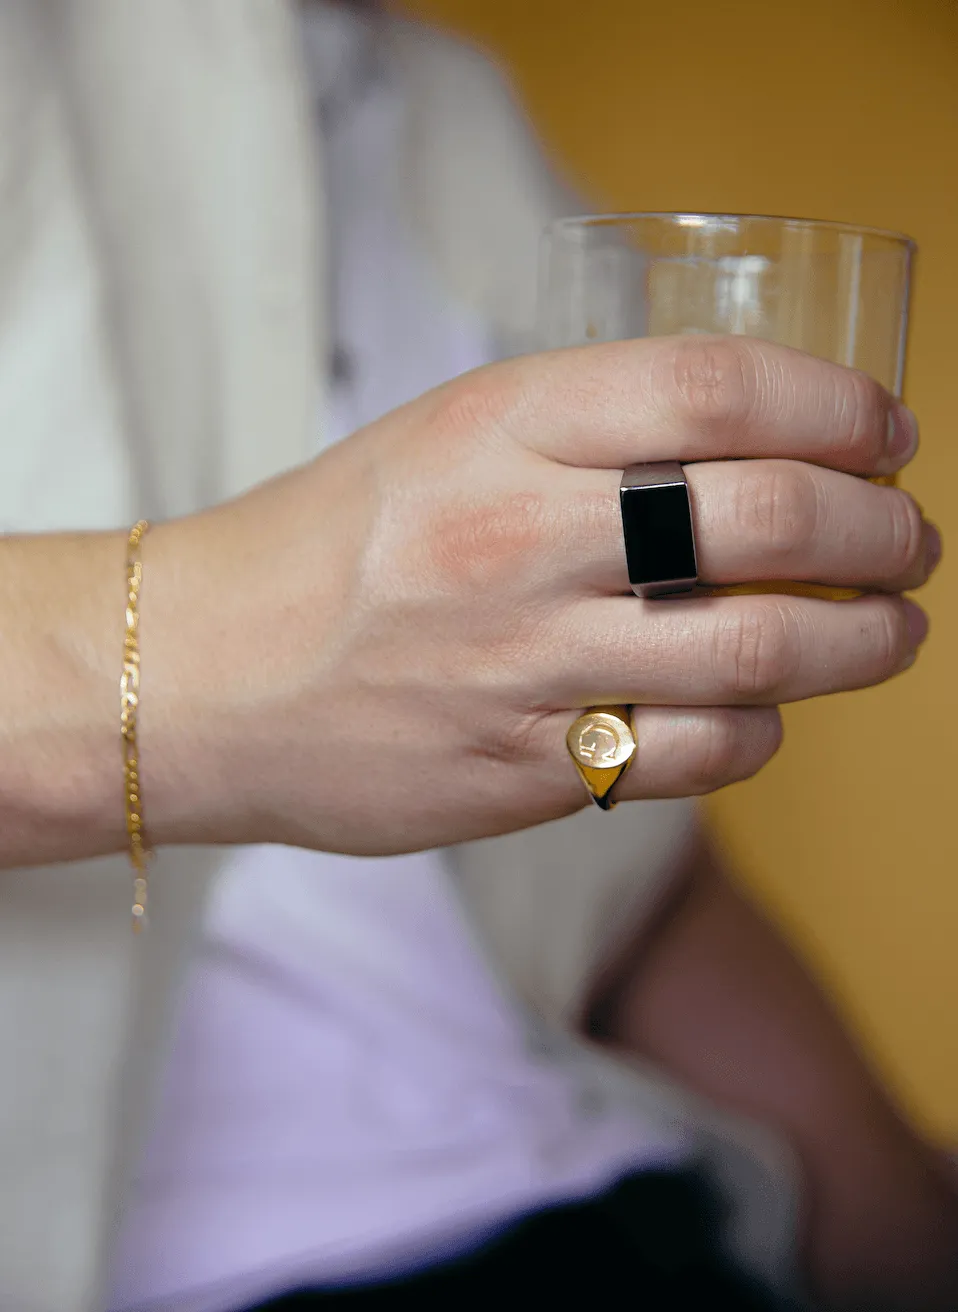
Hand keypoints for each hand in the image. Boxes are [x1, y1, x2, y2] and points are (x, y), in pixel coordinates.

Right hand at [142, 335, 936, 854]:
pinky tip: (763, 713)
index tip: (886, 432)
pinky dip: (761, 732)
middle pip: (769, 521)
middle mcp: (517, 540)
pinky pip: (690, 757)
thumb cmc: (332, 544)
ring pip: (756, 654)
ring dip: (863, 643)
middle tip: (910, 539)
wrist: (203, 675)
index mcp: (498, 427)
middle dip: (882, 530)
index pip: (717, 390)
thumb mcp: (444, 437)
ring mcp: (519, 666)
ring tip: (891, 632)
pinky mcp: (520, 773)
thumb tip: (752, 448)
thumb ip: (585, 432)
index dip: (837, 407)